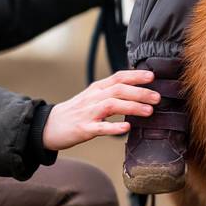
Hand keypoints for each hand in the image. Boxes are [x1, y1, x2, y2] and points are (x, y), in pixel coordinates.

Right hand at [42, 70, 159, 149]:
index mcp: (96, 89)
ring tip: (149, 111)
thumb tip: (138, 88)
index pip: (118, 77)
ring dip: (132, 107)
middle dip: (140, 92)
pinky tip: (127, 128)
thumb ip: (112, 91)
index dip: (135, 76)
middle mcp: (93, 98)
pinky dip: (114, 127)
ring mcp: (87, 113)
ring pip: (111, 105)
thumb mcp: (93, 97)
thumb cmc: (76, 112)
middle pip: (118, 90)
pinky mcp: (83, 129)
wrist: (48, 126)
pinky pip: (100, 127)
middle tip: (158, 97)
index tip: (152, 76)